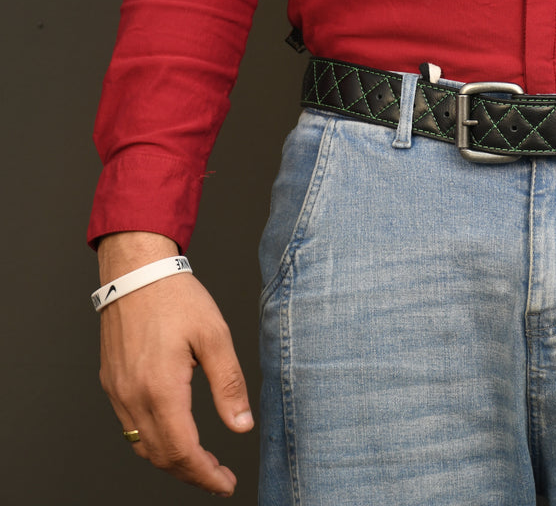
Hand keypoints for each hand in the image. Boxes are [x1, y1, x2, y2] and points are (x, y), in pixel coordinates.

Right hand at [97, 232, 252, 496]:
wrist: (135, 272)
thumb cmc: (176, 298)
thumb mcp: (215, 337)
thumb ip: (228, 385)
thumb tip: (242, 426)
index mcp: (160, 388)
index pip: (182, 451)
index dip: (206, 474)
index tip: (226, 484)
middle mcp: (132, 396)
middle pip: (161, 457)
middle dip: (192, 474)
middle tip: (220, 479)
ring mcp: (118, 391)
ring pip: (142, 446)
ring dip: (172, 461)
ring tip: (203, 462)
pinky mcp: (112, 383)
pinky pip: (130, 427)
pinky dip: (154, 442)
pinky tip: (176, 435)